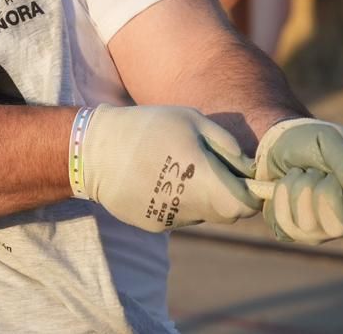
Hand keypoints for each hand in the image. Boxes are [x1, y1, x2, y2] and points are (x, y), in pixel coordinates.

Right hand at [80, 105, 259, 231]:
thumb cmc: (146, 127)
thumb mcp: (191, 119)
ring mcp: (169, 219)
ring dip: (199, 197)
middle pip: (225, 213)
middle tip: (208, 166)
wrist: (93, 150)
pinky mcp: (151, 224)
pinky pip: (177, 216)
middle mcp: (189, 207)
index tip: (243, 177)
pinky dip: (177, 202)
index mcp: (203, 180)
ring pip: (201, 215)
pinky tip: (156, 178)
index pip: (245, 205)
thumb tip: (248, 167)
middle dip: (225, 194)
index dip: (249, 193)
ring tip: (175, 168)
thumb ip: (226, 144)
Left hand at [255, 118, 342, 243]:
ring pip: (307, 225)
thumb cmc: (312, 141)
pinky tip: (283, 183)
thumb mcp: (331, 140)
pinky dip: (280, 197)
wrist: (276, 141)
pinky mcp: (290, 229)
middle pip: (337, 227)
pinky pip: (283, 225)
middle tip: (317, 172)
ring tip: (300, 174)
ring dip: (298, 190)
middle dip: (321, 191)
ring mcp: (316, 230)